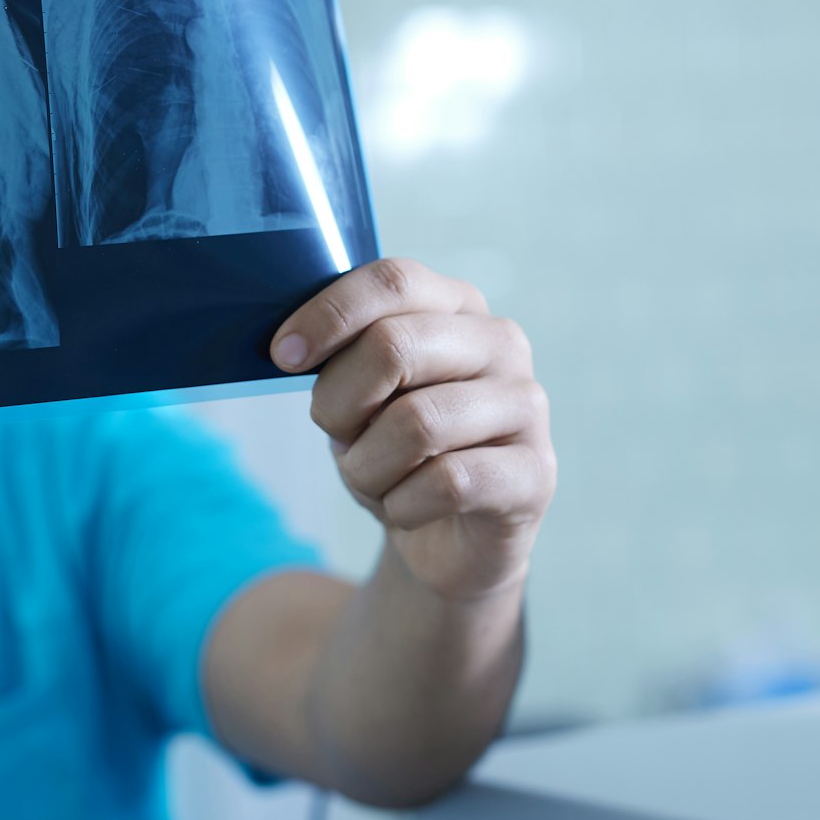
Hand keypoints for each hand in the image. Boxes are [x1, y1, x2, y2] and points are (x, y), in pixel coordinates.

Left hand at [271, 257, 555, 602]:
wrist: (444, 538)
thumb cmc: (393, 451)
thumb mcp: (356, 396)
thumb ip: (340, 357)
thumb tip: (291, 348)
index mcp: (456, 305)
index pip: (394, 281)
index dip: (330, 315)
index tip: (283, 356)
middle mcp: (501, 343)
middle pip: (396, 346)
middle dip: (340, 402)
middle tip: (335, 433)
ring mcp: (526, 406)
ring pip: (417, 423)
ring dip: (367, 466)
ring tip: (372, 479)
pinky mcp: (536, 473)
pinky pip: (448, 482)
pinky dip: (402, 506)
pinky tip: (405, 510)